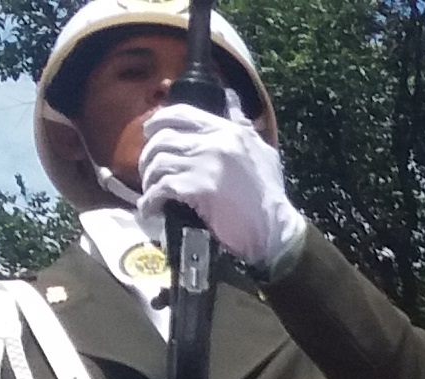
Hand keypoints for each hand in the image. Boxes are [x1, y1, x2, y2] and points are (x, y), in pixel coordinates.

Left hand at [134, 100, 305, 269]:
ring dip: (148, 180)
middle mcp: (216, 142)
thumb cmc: (269, 196)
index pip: (182, 113)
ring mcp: (206, 164)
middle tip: (148, 171)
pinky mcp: (199, 188)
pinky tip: (150, 209)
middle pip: (163, 138)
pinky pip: (162, 188)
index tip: (149, 133)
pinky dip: (150, 200)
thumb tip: (231, 101)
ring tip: (151, 192)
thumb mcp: (262, 152)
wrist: (276, 230)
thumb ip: (244, 127)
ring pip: (159, 162)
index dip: (158, 121)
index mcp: (228, 130)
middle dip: (148, 156)